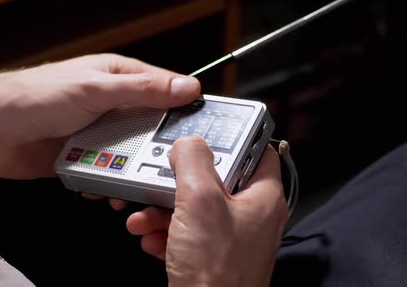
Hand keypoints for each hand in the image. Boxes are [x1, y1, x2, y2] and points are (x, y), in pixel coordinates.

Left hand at [0, 54, 199, 181]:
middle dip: (158, 149)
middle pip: (152, 129)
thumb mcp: (97, 89)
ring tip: (130, 184)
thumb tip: (187, 87)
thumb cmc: (34, 96)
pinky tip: (103, 188)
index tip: (201, 131)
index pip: (165, 90)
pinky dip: (108, 183)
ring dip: (131, 170)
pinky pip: (108, 173)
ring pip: (131, 155)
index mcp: (119, 78)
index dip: (184, 108)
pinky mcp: (83, 157)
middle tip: (168, 167)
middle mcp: (111, 105)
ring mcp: (98, 132)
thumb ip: (143, 90)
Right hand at [127, 137, 287, 286]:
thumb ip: (194, 162)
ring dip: (164, 210)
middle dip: (180, 182)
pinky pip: (188, 235)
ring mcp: (232, 239)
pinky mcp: (212, 259)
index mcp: (263, 197)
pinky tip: (150, 240)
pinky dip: (166, 234)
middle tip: (160, 179)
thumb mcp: (201, 203)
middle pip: (216, 180)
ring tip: (144, 217)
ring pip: (196, 209)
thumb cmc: (216, 273)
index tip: (205, 133)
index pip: (257, 151)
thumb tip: (188, 143)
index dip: (232, 139)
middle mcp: (251, 216)